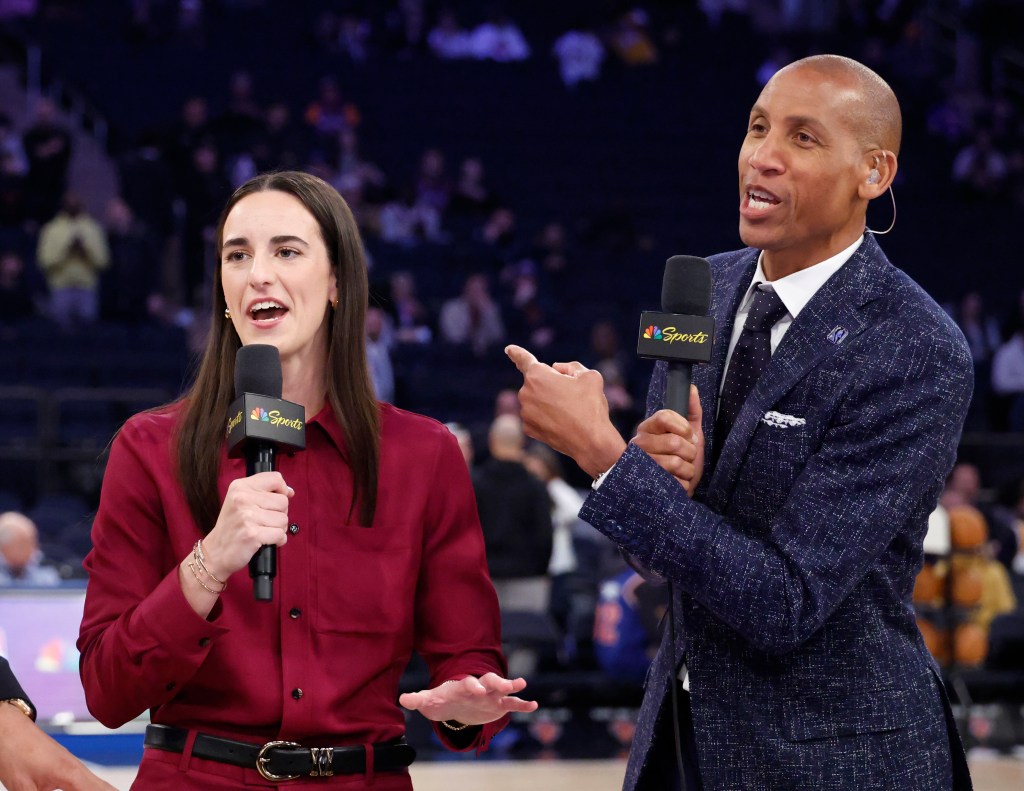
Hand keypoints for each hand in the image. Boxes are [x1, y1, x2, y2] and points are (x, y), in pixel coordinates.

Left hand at [0, 703, 116, 789]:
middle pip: (105, 789)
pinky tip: (89, 790)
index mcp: (71, 774)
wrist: (7, 727)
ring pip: (97, 785)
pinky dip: (94, 789)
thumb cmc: (14, 751)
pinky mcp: (65, 767)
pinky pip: (86, 782)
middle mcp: (77, 769)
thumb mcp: (23, 788)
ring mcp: (72, 766)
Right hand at [202, 472, 293, 580]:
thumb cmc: (232, 527)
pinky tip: (265, 541)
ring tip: (263, 532)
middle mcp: (242, 498)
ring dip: (279, 529)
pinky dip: (278, 541)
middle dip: (279, 514)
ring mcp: (247, 516)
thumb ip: (263, 492)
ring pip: (284, 519)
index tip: (277, 501)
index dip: (283, 490)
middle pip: (283, 502)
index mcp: (240, 487)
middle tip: (264, 522)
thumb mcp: (240, 500)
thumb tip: (289, 492)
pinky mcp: (252, 534)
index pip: (275, 479)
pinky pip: (280, 535)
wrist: (215, 552)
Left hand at [398, 673, 538, 725]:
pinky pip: (512, 704)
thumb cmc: (441, 700)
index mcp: (462, 686)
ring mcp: (490, 695)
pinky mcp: (498, 705)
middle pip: (489, 681)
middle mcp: (479, 688)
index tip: (476, 689)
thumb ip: (418, 699)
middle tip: (504, 684)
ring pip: (503, 689)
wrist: (454, 705)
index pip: (468, 683)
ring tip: (522, 684)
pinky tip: (534, 705)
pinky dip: (523, 704)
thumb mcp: (429, 701)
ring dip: (512, 686)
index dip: (471, 685)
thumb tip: (403, 699)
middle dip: (496, 682)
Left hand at [505, 345, 625, 477]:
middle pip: (539, 383)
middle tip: (572, 397)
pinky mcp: (528, 429)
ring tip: (570, 412)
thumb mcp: (590, 376)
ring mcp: (525, 413)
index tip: (508, 349)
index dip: (517, 353)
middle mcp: (525, 393)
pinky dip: (548, 418)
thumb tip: (558, 370)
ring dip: (550, 402)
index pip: (524, 359)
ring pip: (538, 401)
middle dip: (552, 385)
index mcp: (537, 375)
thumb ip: (571, 366)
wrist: (591, 441)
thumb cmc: (590, 406)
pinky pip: (537, 416)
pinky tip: (562, 423)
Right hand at [632, 386, 703, 493]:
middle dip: (690, 452)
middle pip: (674, 442)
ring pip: (675, 463)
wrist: (673, 490)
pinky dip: (683, 484)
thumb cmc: (681, 458)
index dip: (683, 427)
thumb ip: (691, 410)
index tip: (689, 435)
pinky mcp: (645, 483)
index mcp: (648, 428)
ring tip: (682, 471)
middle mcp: (639, 444)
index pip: (664, 417)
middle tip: (687, 456)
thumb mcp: (690, 433)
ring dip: (688, 470)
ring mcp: (640, 464)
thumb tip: (691, 387)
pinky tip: (676, 482)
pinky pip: (675, 481)